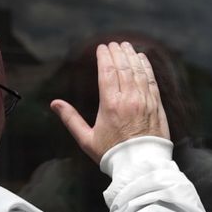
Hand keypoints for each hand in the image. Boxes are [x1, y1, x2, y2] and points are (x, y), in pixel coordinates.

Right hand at [50, 41, 169, 163]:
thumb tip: (55, 104)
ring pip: (138, 71)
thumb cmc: (112, 155)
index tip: (102, 47)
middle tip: (114, 44)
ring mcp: (145, 101)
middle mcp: (129, 99)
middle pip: (123, 68)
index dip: (105, 57)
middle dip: (118, 52)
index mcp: (110, 105)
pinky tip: (143, 59)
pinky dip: (147, 67)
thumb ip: (71, 119)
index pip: (108, 72)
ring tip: (126, 46)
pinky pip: (152, 81)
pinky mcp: (157, 106)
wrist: (140, 167)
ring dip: (131, 56)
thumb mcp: (86, 139)